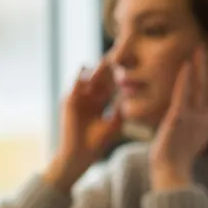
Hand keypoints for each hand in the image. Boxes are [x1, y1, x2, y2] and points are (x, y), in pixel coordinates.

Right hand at [44, 60, 122, 190]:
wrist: (78, 155)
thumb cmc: (97, 143)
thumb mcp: (116, 123)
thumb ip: (122, 108)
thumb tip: (137, 94)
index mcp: (100, 102)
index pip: (111, 83)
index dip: (120, 74)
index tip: (133, 63)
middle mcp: (89, 97)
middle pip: (101, 77)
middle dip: (110, 66)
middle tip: (122, 52)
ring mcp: (78, 97)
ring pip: (90, 77)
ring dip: (98, 69)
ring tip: (108, 59)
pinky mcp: (69, 100)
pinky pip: (76, 83)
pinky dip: (83, 75)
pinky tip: (91, 68)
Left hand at [149, 46, 207, 188]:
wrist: (173, 170)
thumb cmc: (184, 151)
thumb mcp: (207, 130)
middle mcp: (204, 116)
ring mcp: (193, 117)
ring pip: (199, 88)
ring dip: (200, 68)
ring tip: (200, 49)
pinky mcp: (179, 119)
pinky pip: (183, 96)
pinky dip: (185, 81)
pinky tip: (186, 66)